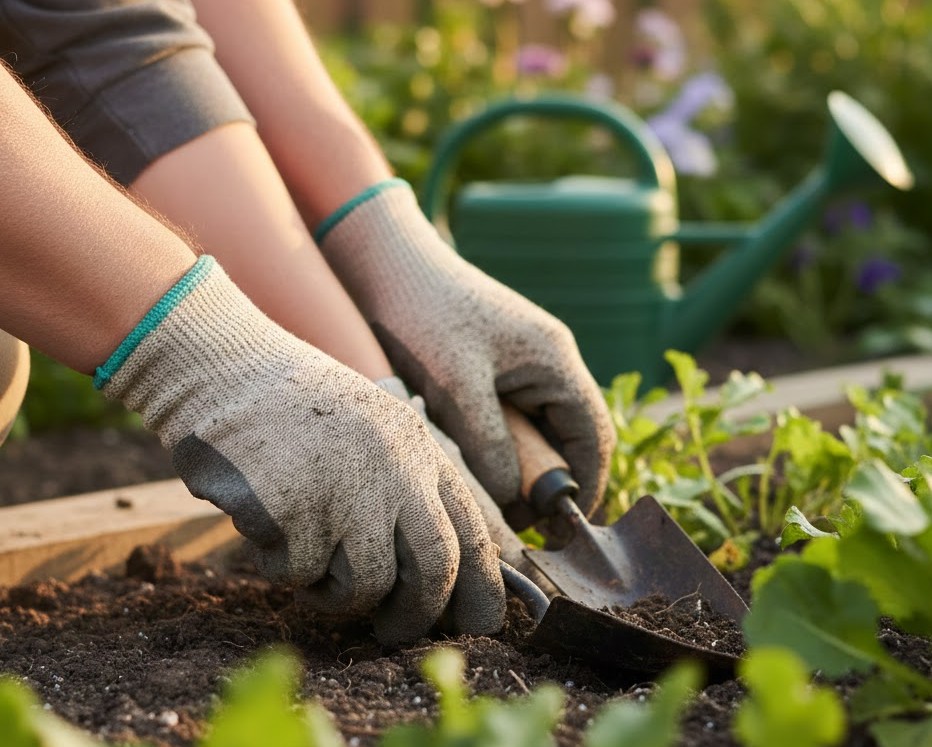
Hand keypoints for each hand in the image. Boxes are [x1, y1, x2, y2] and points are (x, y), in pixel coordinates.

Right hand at [97, 256, 504, 644]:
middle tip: (393, 632)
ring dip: (335, 593)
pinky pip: (298, 572)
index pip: (471, 530)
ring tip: (308, 562)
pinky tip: (266, 525)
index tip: (480, 624)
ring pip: (364, 585)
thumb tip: (441, 579)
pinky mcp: (291, 506)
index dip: (482, 587)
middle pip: (434, 568)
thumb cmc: (298, 412)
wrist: (225, 368)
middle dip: (417, 615)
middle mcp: (393, 467)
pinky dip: (283, 566)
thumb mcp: (374, 433)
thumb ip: (409, 490)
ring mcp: (344, 486)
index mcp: (418, 448)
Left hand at [319, 182, 615, 515]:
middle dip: (551, 482)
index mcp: (556, 360)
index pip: (593, 436)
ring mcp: (524, 361)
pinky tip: (475, 465)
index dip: (586, 487)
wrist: (388, 266)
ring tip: (496, 501)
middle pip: (570, 436)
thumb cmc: (424, 317)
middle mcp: (550, 360)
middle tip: (523, 524)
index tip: (564, 529)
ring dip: (524, 466)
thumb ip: (492, 447)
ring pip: (539, 429)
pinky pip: (512, 415)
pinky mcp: (496, 364)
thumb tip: (516, 499)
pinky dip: (502, 445)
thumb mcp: (458, 389)